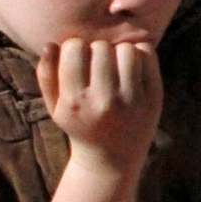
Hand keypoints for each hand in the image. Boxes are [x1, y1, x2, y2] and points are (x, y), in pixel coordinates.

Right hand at [39, 39, 162, 172]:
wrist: (112, 157)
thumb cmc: (80, 124)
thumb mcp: (55, 106)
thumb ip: (46, 74)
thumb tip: (50, 44)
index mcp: (74, 101)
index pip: (75, 48)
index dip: (75, 48)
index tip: (79, 59)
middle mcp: (104, 100)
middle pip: (101, 47)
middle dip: (98, 50)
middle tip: (98, 65)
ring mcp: (132, 99)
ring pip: (127, 49)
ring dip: (120, 52)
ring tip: (115, 66)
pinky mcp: (154, 97)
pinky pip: (148, 55)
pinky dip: (140, 55)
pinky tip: (132, 68)